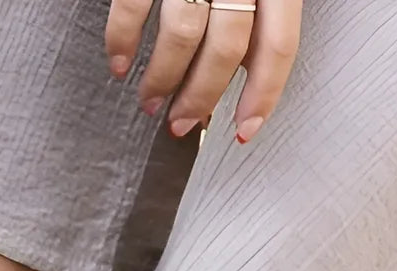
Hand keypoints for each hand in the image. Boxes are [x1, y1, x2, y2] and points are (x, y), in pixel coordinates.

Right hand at [106, 0, 301, 143]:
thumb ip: (258, 13)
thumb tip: (243, 77)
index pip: (277, 44)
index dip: (263, 95)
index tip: (244, 132)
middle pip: (226, 49)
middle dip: (201, 97)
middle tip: (183, 125)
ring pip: (181, 36)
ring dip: (161, 81)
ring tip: (150, 102)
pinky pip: (133, 5)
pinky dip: (121, 42)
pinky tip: (119, 65)